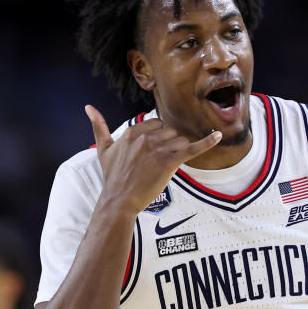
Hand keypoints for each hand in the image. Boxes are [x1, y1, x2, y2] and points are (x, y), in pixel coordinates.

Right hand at [85, 105, 220, 214]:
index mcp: (132, 131)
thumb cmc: (112, 177)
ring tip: (163, 168)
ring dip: (177, 152)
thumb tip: (88, 107)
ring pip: (180, 141)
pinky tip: (219, 136)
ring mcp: (158, 148)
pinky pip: (192, 148)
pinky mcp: (169, 162)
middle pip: (170, 132)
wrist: (119, 200)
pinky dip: (207, 142)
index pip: (156, 124)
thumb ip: (99, 126)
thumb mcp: (103, 150)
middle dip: (168, 145)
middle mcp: (145, 137)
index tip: (151, 153)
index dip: (157, 138)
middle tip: (156, 164)